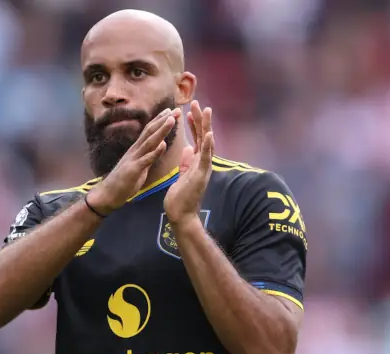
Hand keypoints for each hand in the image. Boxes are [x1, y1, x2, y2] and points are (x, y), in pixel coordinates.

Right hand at [88, 107, 181, 214]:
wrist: (107, 194)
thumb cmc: (124, 182)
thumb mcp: (140, 167)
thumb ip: (149, 156)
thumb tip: (159, 146)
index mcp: (137, 150)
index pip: (150, 131)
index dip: (161, 121)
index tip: (173, 111)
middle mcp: (135, 151)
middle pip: (150, 131)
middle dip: (163, 120)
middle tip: (176, 109)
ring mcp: (134, 159)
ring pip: (149, 142)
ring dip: (161, 130)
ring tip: (171, 120)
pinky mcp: (133, 170)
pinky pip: (146, 160)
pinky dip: (155, 152)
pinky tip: (163, 144)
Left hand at [164, 100, 213, 225]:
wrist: (180, 214)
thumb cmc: (180, 196)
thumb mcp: (182, 174)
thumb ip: (186, 162)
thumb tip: (188, 149)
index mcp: (197, 161)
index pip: (197, 139)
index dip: (193, 125)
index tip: (189, 112)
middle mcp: (203, 162)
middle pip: (203, 136)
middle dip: (200, 119)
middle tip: (197, 103)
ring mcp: (204, 168)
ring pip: (207, 143)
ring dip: (206, 126)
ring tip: (206, 110)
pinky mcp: (201, 175)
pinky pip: (206, 158)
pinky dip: (208, 145)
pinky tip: (209, 134)